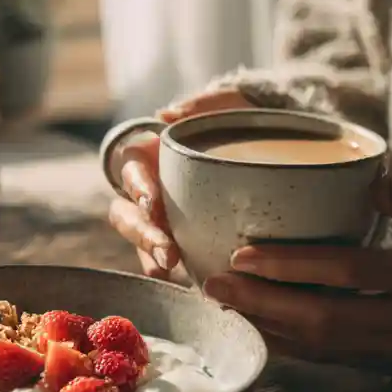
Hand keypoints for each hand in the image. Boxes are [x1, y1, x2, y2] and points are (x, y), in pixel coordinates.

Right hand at [107, 88, 250, 278]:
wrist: (264, 147)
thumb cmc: (236, 123)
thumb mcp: (227, 106)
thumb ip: (202, 106)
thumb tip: (168, 114)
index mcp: (149, 156)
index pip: (130, 169)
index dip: (138, 187)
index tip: (154, 204)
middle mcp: (146, 190)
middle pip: (128, 214)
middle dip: (144, 235)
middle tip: (168, 253)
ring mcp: (158, 219)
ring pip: (140, 242)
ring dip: (151, 256)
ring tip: (171, 271)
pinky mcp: (178, 241)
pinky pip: (164, 260)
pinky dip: (172, 272)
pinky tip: (188, 285)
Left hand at [203, 175, 391, 370]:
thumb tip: (374, 185)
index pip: (350, 272)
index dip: (294, 264)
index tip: (244, 251)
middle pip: (326, 318)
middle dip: (264, 302)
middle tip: (214, 282)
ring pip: (324, 347)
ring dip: (268, 327)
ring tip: (223, 303)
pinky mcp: (391, 364)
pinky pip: (332, 358)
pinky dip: (289, 345)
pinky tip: (255, 327)